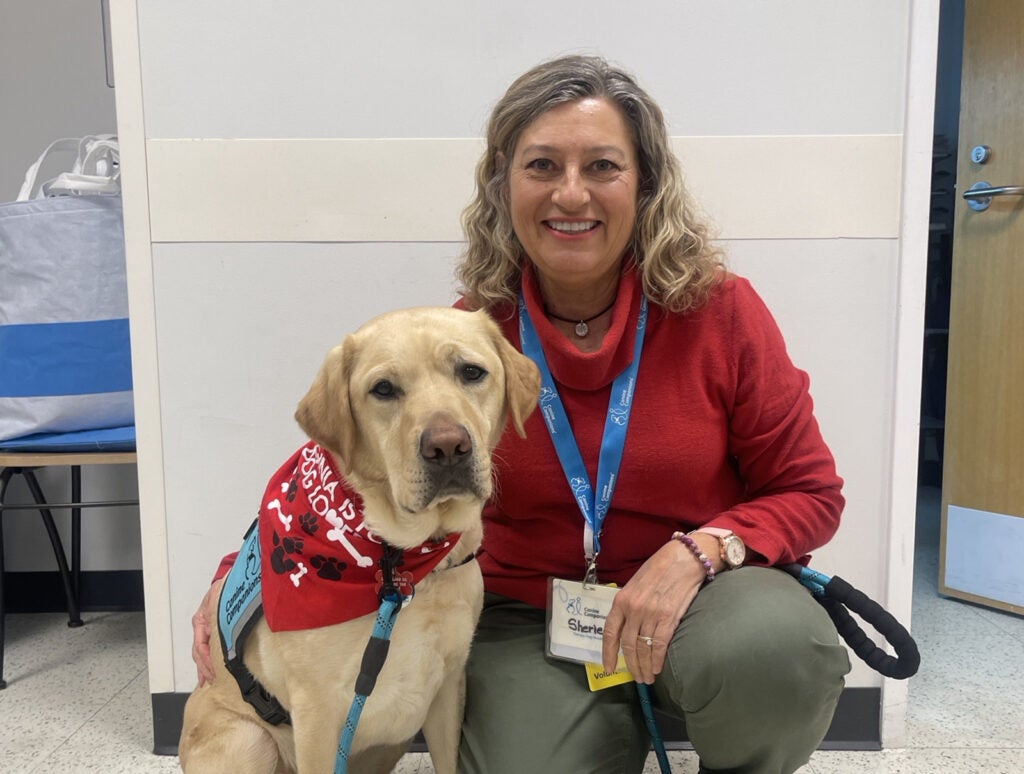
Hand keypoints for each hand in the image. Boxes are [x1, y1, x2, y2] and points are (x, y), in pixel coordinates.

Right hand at [192, 577, 224, 685]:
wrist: (233, 581)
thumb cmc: (225, 588)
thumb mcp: (218, 596)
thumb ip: (215, 611)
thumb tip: (214, 628)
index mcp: (200, 620)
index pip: (200, 646)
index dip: (206, 661)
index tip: (212, 671)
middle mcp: (202, 627)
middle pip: (199, 653)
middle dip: (204, 668)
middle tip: (209, 680)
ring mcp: (207, 630)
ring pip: (203, 653)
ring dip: (205, 667)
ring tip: (207, 681)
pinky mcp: (215, 632)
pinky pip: (210, 649)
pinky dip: (210, 661)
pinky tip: (211, 671)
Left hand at [601, 538, 708, 683]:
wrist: (683, 558)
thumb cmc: (659, 568)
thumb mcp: (635, 584)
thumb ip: (629, 605)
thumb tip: (627, 626)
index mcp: (622, 600)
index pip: (610, 632)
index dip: (608, 653)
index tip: (608, 668)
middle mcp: (633, 609)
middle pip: (628, 645)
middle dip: (631, 665)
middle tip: (636, 678)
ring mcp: (650, 614)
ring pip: (643, 648)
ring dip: (644, 666)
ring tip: (647, 677)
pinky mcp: (668, 618)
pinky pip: (660, 645)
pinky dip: (657, 660)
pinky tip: (657, 668)